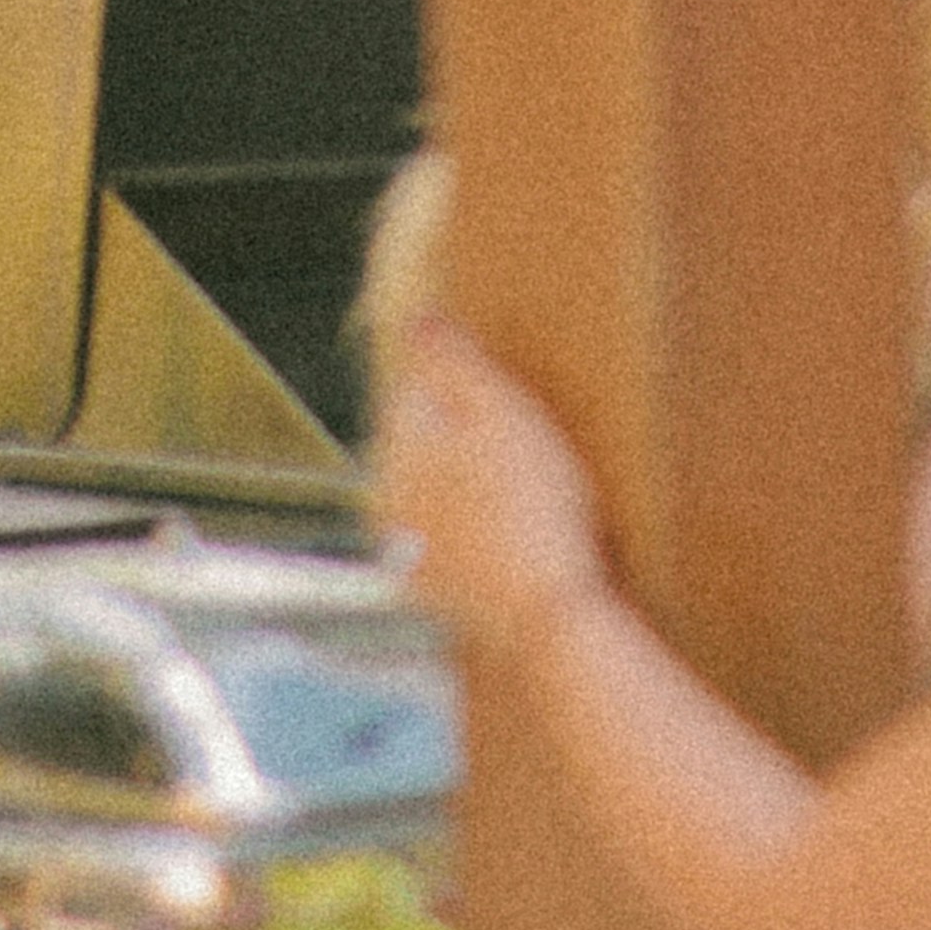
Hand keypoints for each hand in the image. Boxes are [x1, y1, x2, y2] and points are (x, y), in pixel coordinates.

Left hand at [366, 318, 614, 658]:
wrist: (544, 612)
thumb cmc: (535, 508)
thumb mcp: (503, 415)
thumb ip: (455, 362)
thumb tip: (419, 317)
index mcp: (400, 444)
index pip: (416, 386)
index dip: (465, 384)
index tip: (509, 395)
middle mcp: (386, 495)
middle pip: (421, 442)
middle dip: (460, 436)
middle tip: (525, 443)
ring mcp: (404, 549)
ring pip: (430, 494)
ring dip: (464, 487)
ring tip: (524, 493)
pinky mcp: (429, 591)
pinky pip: (446, 543)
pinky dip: (471, 535)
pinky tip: (513, 540)